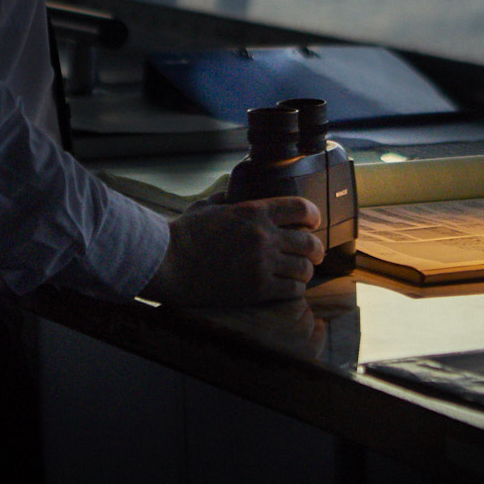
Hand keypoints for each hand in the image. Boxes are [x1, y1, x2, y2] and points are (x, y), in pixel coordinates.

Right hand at [139, 196, 324, 306]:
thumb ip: (226, 199)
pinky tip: (288, 289)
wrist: (168, 262)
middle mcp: (264, 235)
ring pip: (304, 268)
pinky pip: (292, 290)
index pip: (301, 209)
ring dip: (305, 272)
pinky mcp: (257, 288)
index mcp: (254, 211)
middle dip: (316, 249)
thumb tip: (231, 194)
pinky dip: (294, 290)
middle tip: (314, 255)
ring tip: (300, 274)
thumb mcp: (207, 206)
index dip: (313, 216)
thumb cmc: (182, 234)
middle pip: (309, 242)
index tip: (314, 223)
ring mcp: (263, 262)